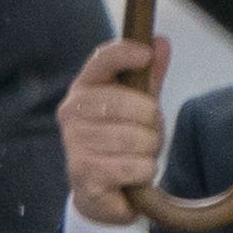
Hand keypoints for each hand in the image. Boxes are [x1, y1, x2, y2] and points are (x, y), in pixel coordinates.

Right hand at [58, 36, 172, 227]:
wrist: (100, 191)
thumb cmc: (120, 141)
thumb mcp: (138, 105)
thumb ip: (149, 76)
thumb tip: (160, 41)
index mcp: (84, 90)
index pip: (101, 61)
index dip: (125, 53)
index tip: (146, 55)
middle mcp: (72, 113)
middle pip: (131, 104)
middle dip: (151, 122)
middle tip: (146, 134)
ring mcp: (74, 143)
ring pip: (136, 139)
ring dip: (148, 151)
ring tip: (136, 156)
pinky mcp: (83, 174)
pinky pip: (133, 166)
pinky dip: (142, 172)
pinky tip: (131, 174)